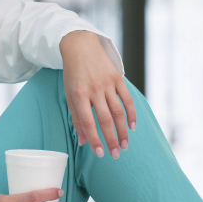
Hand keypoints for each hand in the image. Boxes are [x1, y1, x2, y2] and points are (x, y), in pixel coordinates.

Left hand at [59, 30, 136, 157]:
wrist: (81, 46)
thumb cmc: (73, 74)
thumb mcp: (70, 95)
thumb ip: (77, 118)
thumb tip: (84, 141)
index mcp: (79, 95)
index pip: (88, 122)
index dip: (95, 139)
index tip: (100, 154)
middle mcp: (94, 90)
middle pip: (105, 119)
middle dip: (111, 139)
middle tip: (116, 155)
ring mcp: (107, 83)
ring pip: (118, 111)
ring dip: (123, 131)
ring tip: (125, 145)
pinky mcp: (118, 78)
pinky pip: (127, 99)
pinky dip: (131, 114)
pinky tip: (132, 127)